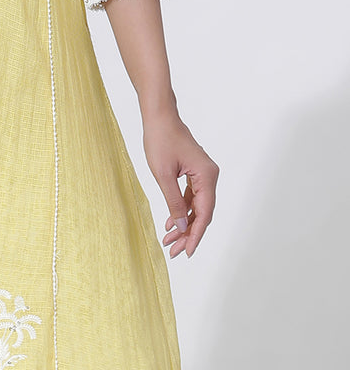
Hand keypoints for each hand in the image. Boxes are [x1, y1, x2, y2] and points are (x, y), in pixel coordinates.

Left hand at [142, 110, 218, 258]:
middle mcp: (210, 176)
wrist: (159, 117)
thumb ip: (174, 202)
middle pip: (202, 213)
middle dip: (188, 234)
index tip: (186, 252)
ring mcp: (203, 175)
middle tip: (173, 251)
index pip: (204, 214)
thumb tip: (181, 226)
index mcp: (207, 176)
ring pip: (196, 207)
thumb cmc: (160, 140)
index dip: (195, 235)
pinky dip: (181, 211)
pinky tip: (170, 224)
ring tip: (168, 242)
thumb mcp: (163, 175)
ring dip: (184, 224)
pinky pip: (191, 197)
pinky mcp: (195, 173)